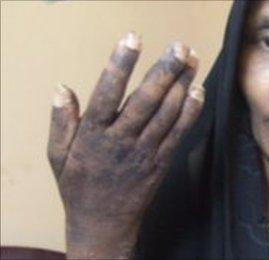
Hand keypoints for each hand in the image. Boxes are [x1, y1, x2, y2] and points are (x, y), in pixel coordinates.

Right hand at [47, 32, 203, 258]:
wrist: (104, 225)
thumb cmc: (79, 187)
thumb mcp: (58, 156)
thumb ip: (61, 122)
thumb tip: (62, 88)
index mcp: (93, 135)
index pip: (107, 93)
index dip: (120, 65)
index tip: (131, 39)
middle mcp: (121, 140)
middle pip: (146, 100)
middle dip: (164, 70)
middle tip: (179, 47)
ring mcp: (144, 152)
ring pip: (167, 113)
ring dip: (182, 85)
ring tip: (191, 59)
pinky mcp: (161, 162)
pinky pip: (179, 134)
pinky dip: (191, 112)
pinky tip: (198, 92)